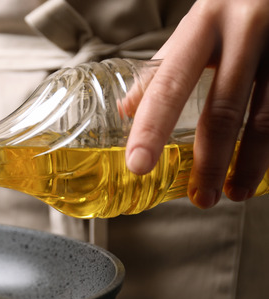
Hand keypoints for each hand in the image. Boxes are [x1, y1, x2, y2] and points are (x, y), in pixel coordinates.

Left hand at [125, 0, 268, 207]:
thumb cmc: (236, 6)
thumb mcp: (199, 25)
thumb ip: (166, 67)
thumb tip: (127, 111)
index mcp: (204, 24)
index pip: (169, 84)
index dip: (151, 128)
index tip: (137, 166)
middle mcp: (246, 30)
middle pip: (224, 110)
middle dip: (211, 161)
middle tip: (202, 197)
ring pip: (268, 118)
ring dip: (251, 164)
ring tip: (236, 192)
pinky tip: (267, 168)